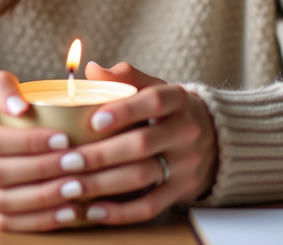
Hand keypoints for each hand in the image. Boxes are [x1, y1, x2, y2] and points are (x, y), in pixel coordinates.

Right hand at [0, 69, 93, 230]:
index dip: (29, 142)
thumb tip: (21, 106)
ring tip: (76, 189)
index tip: (64, 139)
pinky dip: (37, 221)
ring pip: (1, 204)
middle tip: (78, 163)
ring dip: (43, 200)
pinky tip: (66, 213)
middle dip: (42, 171)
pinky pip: (4, 222)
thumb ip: (1, 85)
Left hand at [61, 61, 217, 225]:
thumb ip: (125, 77)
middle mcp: (186, 131)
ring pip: (143, 176)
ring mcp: (186, 163)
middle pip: (142, 143)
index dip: (124, 110)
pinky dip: (120, 212)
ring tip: (71, 185)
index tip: (93, 120)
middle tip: (67, 160)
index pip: (154, 101)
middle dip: (101, 154)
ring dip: (103, 183)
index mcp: (178, 99)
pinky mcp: (183, 190)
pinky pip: (151, 205)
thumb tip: (92, 70)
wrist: (216, 139)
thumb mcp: (154, 87)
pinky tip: (93, 210)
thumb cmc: (169, 111)